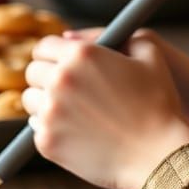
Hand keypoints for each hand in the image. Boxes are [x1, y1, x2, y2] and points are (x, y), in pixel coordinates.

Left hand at [22, 31, 188, 188]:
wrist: (156, 153)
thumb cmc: (157, 100)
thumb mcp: (149, 53)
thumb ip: (116, 35)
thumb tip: (72, 37)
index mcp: (82, 54)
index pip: (44, 45)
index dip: (53, 51)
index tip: (60, 61)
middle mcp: (60, 80)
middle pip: (33, 71)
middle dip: (47, 75)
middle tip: (67, 85)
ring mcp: (50, 113)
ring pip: (31, 99)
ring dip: (45, 100)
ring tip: (69, 106)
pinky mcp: (47, 142)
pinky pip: (36, 127)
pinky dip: (49, 125)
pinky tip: (72, 126)